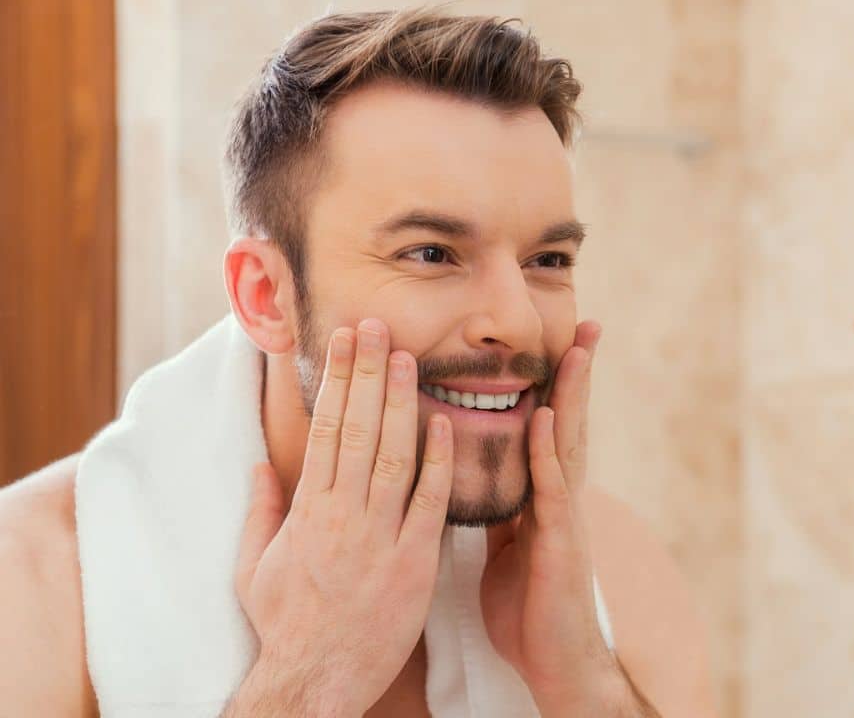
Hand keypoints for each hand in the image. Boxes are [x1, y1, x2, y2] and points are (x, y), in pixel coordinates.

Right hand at [226, 319, 452, 717]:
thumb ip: (261, 512)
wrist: (313, 681)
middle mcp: (340, 515)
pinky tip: (445, 424)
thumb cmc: (285, 626)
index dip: (337, 380)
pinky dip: (438, 463)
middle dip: (366, 373)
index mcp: (306, 510)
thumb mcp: (253, 568)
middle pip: (357, 430)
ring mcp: (377, 539)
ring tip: (407, 357)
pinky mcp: (412, 565)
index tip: (344, 341)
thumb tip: (261, 466)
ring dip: (401, 403)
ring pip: (392, 456)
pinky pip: (429, 505)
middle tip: (377, 326)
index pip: (324, 429)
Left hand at [481, 322, 656, 716]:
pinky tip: (545, 417)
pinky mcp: (559, 542)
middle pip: (568, 423)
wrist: (554, 663)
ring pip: (568, 444)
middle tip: (587, 324)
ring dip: (572, 395)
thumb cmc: (529, 610)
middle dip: (576, 374)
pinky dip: (548, 451)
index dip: (554, 387)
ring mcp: (564, 517)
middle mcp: (559, 498)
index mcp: (543, 499)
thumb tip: (478, 483)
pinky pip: (550, 489)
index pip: (549, 430)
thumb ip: (499, 513)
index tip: (558, 342)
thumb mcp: (505, 552)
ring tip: (576, 348)